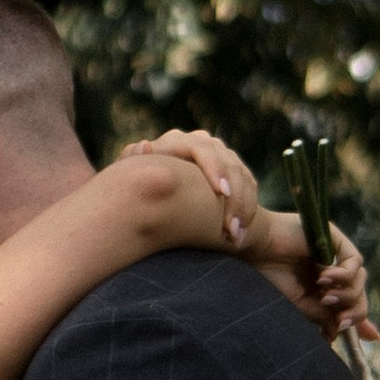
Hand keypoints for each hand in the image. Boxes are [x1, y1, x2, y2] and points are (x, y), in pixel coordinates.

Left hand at [121, 127, 261, 238]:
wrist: (157, 196)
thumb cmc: (136, 188)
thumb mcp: (130, 176)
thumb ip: (129, 161)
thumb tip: (143, 146)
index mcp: (177, 141)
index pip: (202, 148)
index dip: (214, 168)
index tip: (221, 192)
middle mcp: (203, 144)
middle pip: (228, 163)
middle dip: (235, 194)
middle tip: (231, 224)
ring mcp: (221, 156)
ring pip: (242, 177)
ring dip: (242, 209)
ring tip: (234, 237)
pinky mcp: (235, 172)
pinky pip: (249, 189)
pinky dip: (247, 213)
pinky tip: (240, 238)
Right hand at [225, 211, 375, 349]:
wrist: (257, 250)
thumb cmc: (271, 276)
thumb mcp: (301, 305)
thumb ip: (324, 317)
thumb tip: (338, 333)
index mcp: (323, 287)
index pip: (351, 302)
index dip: (361, 319)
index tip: (372, 337)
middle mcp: (331, 270)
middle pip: (359, 292)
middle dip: (355, 311)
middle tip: (340, 321)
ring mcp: (335, 254)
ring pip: (360, 279)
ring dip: (346, 294)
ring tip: (325, 298)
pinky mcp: (336, 239)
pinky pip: (355, 261)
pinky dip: (344, 275)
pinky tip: (324, 278)